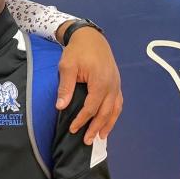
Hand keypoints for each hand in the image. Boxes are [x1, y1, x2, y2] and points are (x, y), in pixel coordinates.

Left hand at [56, 26, 122, 143]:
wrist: (91, 37)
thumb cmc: (77, 51)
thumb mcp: (67, 66)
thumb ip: (65, 87)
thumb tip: (61, 107)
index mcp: (100, 82)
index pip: (91, 107)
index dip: (82, 120)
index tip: (73, 129)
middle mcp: (112, 85)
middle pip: (106, 112)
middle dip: (96, 127)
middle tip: (87, 141)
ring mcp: (117, 84)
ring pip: (115, 109)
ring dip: (109, 124)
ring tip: (101, 137)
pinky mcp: (116, 83)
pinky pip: (118, 102)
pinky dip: (114, 114)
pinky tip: (109, 122)